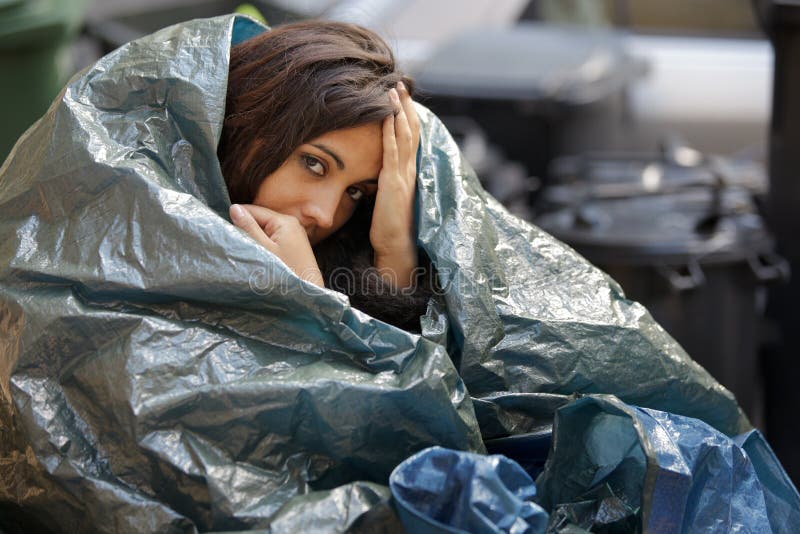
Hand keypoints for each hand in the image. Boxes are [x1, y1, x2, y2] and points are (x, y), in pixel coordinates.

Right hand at [230, 204, 324, 287]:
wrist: (308, 292)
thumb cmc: (286, 271)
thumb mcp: (263, 249)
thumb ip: (248, 228)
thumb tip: (234, 207)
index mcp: (284, 220)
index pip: (253, 210)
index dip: (238, 219)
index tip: (229, 233)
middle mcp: (292, 223)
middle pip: (260, 219)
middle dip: (248, 230)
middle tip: (241, 246)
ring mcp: (295, 234)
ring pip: (266, 230)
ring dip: (256, 238)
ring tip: (252, 253)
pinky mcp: (295, 245)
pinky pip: (274, 239)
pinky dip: (265, 245)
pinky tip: (262, 256)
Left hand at [370, 83, 420, 288]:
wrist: (396, 247)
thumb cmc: (391, 228)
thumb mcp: (390, 197)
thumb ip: (389, 181)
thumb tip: (380, 171)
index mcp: (410, 174)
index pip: (411, 138)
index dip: (409, 116)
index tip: (404, 97)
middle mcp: (410, 171)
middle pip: (411, 130)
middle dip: (406, 106)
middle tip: (401, 83)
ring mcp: (404, 175)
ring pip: (404, 135)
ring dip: (399, 110)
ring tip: (394, 89)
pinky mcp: (393, 182)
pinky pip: (392, 150)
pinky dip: (390, 130)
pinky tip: (387, 114)